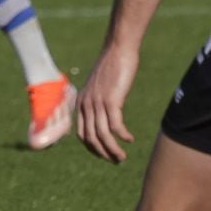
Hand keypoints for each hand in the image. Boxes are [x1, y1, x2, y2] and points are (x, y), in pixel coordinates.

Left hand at [76, 43, 138, 162]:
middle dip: (103, 153)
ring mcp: (97, 103)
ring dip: (112, 150)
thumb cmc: (112, 66)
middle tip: (116, 160)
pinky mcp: (111, 100)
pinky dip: (122, 135)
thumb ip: (99, 100)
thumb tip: (105, 113)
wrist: (118, 49)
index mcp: (80, 103)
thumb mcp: (100, 86)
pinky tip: (130, 139)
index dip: (92, 148)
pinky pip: (115, 125)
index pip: (81, 134)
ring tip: (122, 157)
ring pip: (102, 135)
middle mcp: (85, 104)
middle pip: (91, 138)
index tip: (104, 155)